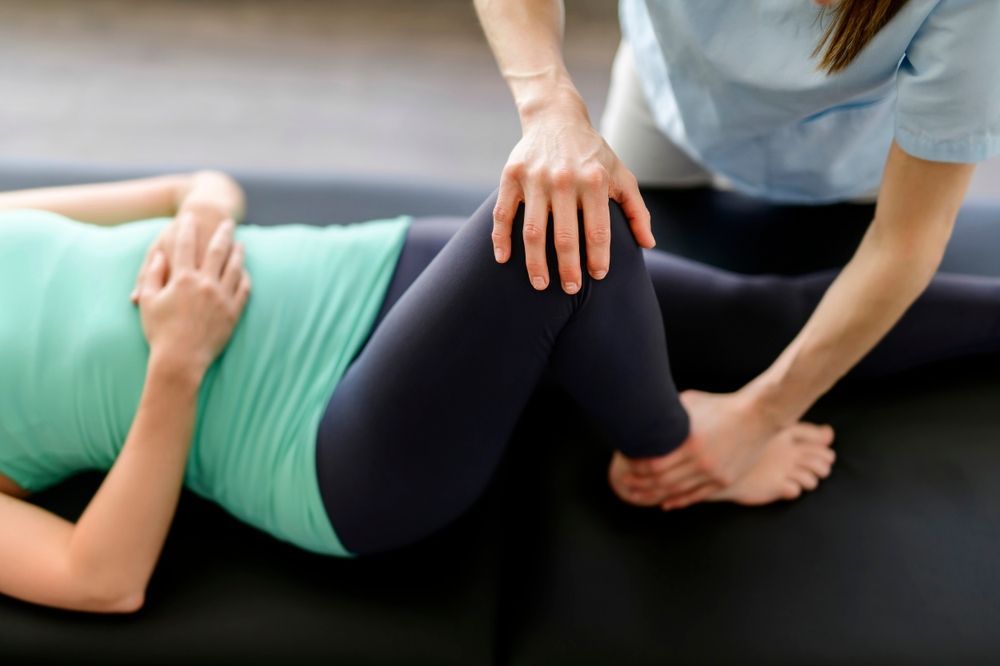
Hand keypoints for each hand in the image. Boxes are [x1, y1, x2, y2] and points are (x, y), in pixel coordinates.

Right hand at [137, 215, 250, 376]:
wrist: (180, 361)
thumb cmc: (160, 332)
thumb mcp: (148, 301)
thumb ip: (151, 275)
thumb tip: (159, 257)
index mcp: (182, 279)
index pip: (185, 246)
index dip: (186, 228)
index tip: (190, 216)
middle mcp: (205, 284)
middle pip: (217, 251)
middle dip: (222, 233)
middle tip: (228, 222)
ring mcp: (222, 298)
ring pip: (235, 268)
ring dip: (238, 253)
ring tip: (241, 244)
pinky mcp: (233, 313)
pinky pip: (244, 290)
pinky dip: (245, 278)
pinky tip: (246, 273)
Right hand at [491, 102, 654, 293]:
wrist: (555, 117)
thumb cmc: (592, 153)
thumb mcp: (620, 174)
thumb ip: (636, 209)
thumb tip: (648, 244)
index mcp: (594, 180)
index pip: (598, 230)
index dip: (598, 257)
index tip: (598, 276)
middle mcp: (564, 180)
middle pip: (565, 237)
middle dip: (568, 269)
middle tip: (570, 288)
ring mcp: (535, 178)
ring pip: (533, 231)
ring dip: (536, 263)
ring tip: (541, 284)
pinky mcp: (511, 177)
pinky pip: (503, 214)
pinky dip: (500, 239)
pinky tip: (503, 259)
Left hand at [610, 389, 787, 507]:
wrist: (758, 415)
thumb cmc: (721, 405)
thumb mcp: (691, 403)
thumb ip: (670, 415)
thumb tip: (646, 415)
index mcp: (690, 442)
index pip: (654, 464)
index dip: (637, 469)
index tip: (624, 468)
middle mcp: (701, 461)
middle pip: (662, 481)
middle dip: (640, 485)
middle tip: (624, 485)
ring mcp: (714, 473)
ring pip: (678, 492)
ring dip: (655, 496)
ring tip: (638, 497)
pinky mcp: (724, 480)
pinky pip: (697, 496)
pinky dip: (679, 501)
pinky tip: (666, 503)